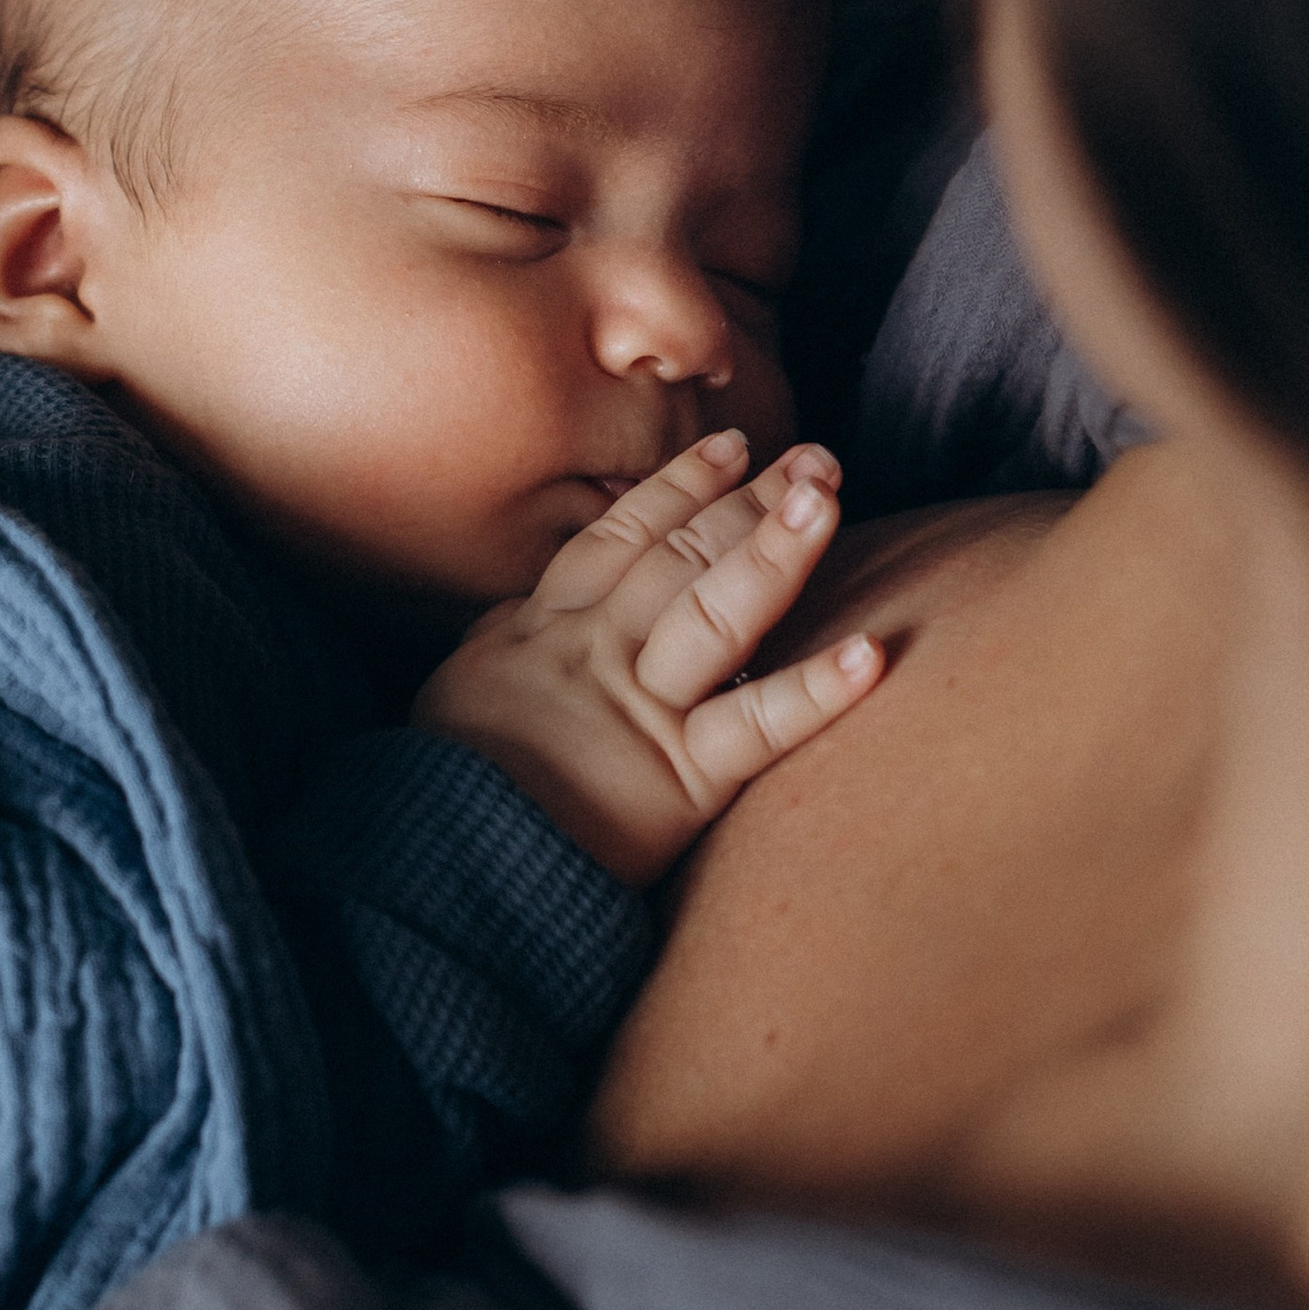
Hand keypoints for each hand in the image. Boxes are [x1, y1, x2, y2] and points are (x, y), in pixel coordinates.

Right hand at [413, 428, 885, 883]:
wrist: (437, 864)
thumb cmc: (443, 785)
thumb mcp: (459, 685)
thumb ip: (503, 640)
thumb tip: (522, 609)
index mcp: (548, 627)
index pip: (622, 536)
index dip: (679, 486)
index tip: (731, 446)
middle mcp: (601, 650)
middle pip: (684, 554)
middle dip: (751, 500)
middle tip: (816, 456)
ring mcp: (643, 707)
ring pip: (719, 609)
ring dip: (778, 547)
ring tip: (828, 495)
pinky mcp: (680, 778)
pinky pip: (757, 726)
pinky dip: (816, 692)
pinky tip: (871, 653)